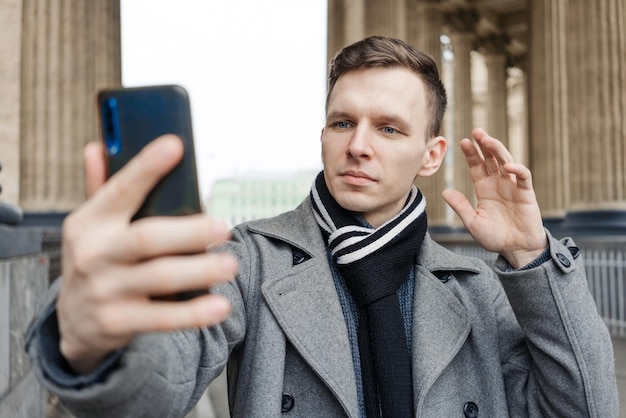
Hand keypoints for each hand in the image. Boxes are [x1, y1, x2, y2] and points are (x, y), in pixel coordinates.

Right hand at [57, 135, 237, 373]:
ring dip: (200, 271)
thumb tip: (97, 146)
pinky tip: (219, 305)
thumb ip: (101, 188)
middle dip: (189, 232)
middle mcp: (94, 254)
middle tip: (223, 227)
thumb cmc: (96, 260)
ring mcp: (105, 290)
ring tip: (230, 264)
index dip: (147, 167)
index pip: (120, 189)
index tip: (175, 146)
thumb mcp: (91, 225)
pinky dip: (193, 313)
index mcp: (90, 222)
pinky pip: (161, 318)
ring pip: (160, 277)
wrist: (74, 322)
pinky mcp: (117, 321)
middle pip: (147, 238)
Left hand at [441, 128, 546, 268]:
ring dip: (498, 150)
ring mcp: (513, 187)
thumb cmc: (495, 237)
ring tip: (488, 140)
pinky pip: (523, 177)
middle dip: (484, 145)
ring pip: (507, 162)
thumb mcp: (473, 222)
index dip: (471, 154)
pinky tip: (508, 166)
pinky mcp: (527, 194)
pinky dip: (518, 170)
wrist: (516, 250)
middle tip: (476, 131)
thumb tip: (444, 192)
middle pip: (491, 159)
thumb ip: (460, 206)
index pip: (477, 166)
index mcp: (485, 189)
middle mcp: (499, 184)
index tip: (462, 142)